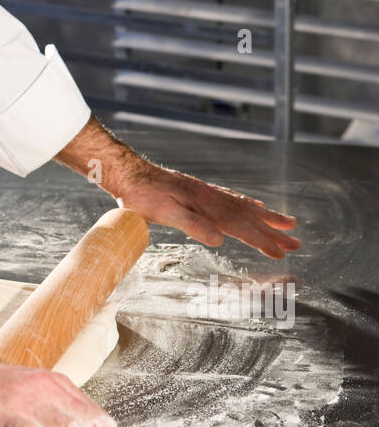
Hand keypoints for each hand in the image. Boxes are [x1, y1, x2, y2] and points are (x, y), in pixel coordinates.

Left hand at [56, 117, 300, 259]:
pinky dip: (247, 206)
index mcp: (208, 208)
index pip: (241, 228)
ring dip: (266, 218)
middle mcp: (213, 200)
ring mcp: (208, 195)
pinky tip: (254, 207)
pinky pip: (232, 200)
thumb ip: (193, 225)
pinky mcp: (200, 192)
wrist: (129, 174)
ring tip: (287, 223)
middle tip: (298, 243)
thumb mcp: (166, 213)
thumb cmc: (143, 197)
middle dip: (273, 233)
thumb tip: (220, 240)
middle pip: (249, 219)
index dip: (262, 241)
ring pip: (244, 208)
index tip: (283, 252)